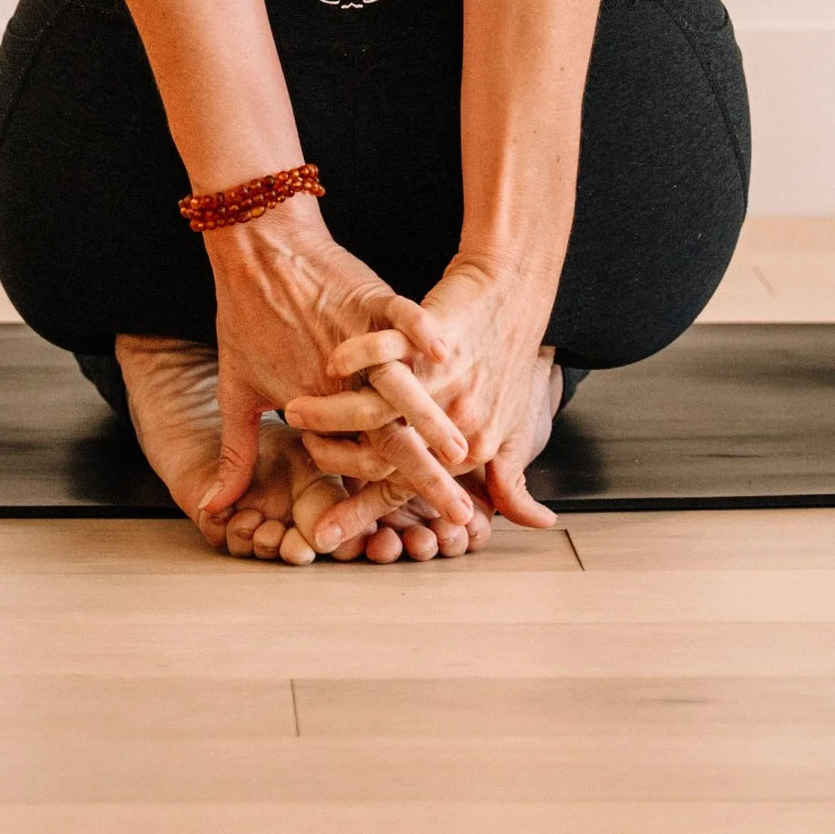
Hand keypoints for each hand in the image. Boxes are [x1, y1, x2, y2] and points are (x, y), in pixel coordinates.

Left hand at [201, 202, 473, 533]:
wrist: (254, 247)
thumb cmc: (244, 316)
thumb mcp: (236, 390)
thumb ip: (235, 454)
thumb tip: (211, 507)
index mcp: (314, 406)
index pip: (358, 464)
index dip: (385, 498)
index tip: (412, 520)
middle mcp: (341, 380)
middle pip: (391, 438)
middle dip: (428, 478)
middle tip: (461, 513)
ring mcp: (358, 337)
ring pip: (402, 388)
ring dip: (434, 421)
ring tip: (463, 451)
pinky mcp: (370, 296)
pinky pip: (403, 317)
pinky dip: (422, 333)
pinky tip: (444, 351)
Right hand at [286, 248, 560, 527]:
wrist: (516, 299)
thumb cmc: (513, 367)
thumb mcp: (518, 432)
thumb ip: (513, 485)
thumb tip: (539, 525)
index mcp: (468, 448)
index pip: (404, 485)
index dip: (363, 510)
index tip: (326, 534)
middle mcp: (453, 414)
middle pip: (390, 448)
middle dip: (338, 460)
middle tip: (299, 471)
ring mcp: (441, 370)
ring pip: (382, 399)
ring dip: (335, 409)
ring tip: (295, 413)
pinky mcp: (432, 323)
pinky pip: (393, 339)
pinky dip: (365, 351)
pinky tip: (336, 361)